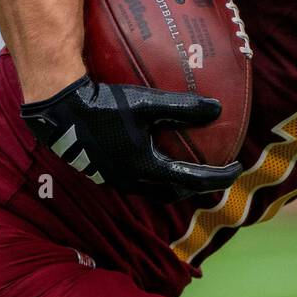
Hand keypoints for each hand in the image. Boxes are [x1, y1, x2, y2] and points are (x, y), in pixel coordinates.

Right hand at [20, 75, 242, 201]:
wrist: (59, 111)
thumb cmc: (104, 105)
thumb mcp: (146, 103)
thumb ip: (183, 107)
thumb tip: (217, 109)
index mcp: (146, 169)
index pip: (192, 181)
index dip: (218, 178)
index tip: (236, 170)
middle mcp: (130, 181)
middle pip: (171, 193)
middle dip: (194, 186)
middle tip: (211, 172)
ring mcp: (113, 178)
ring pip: (151, 189)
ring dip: (171, 182)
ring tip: (183, 164)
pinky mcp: (101, 170)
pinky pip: (134, 178)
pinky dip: (150, 172)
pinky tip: (149, 150)